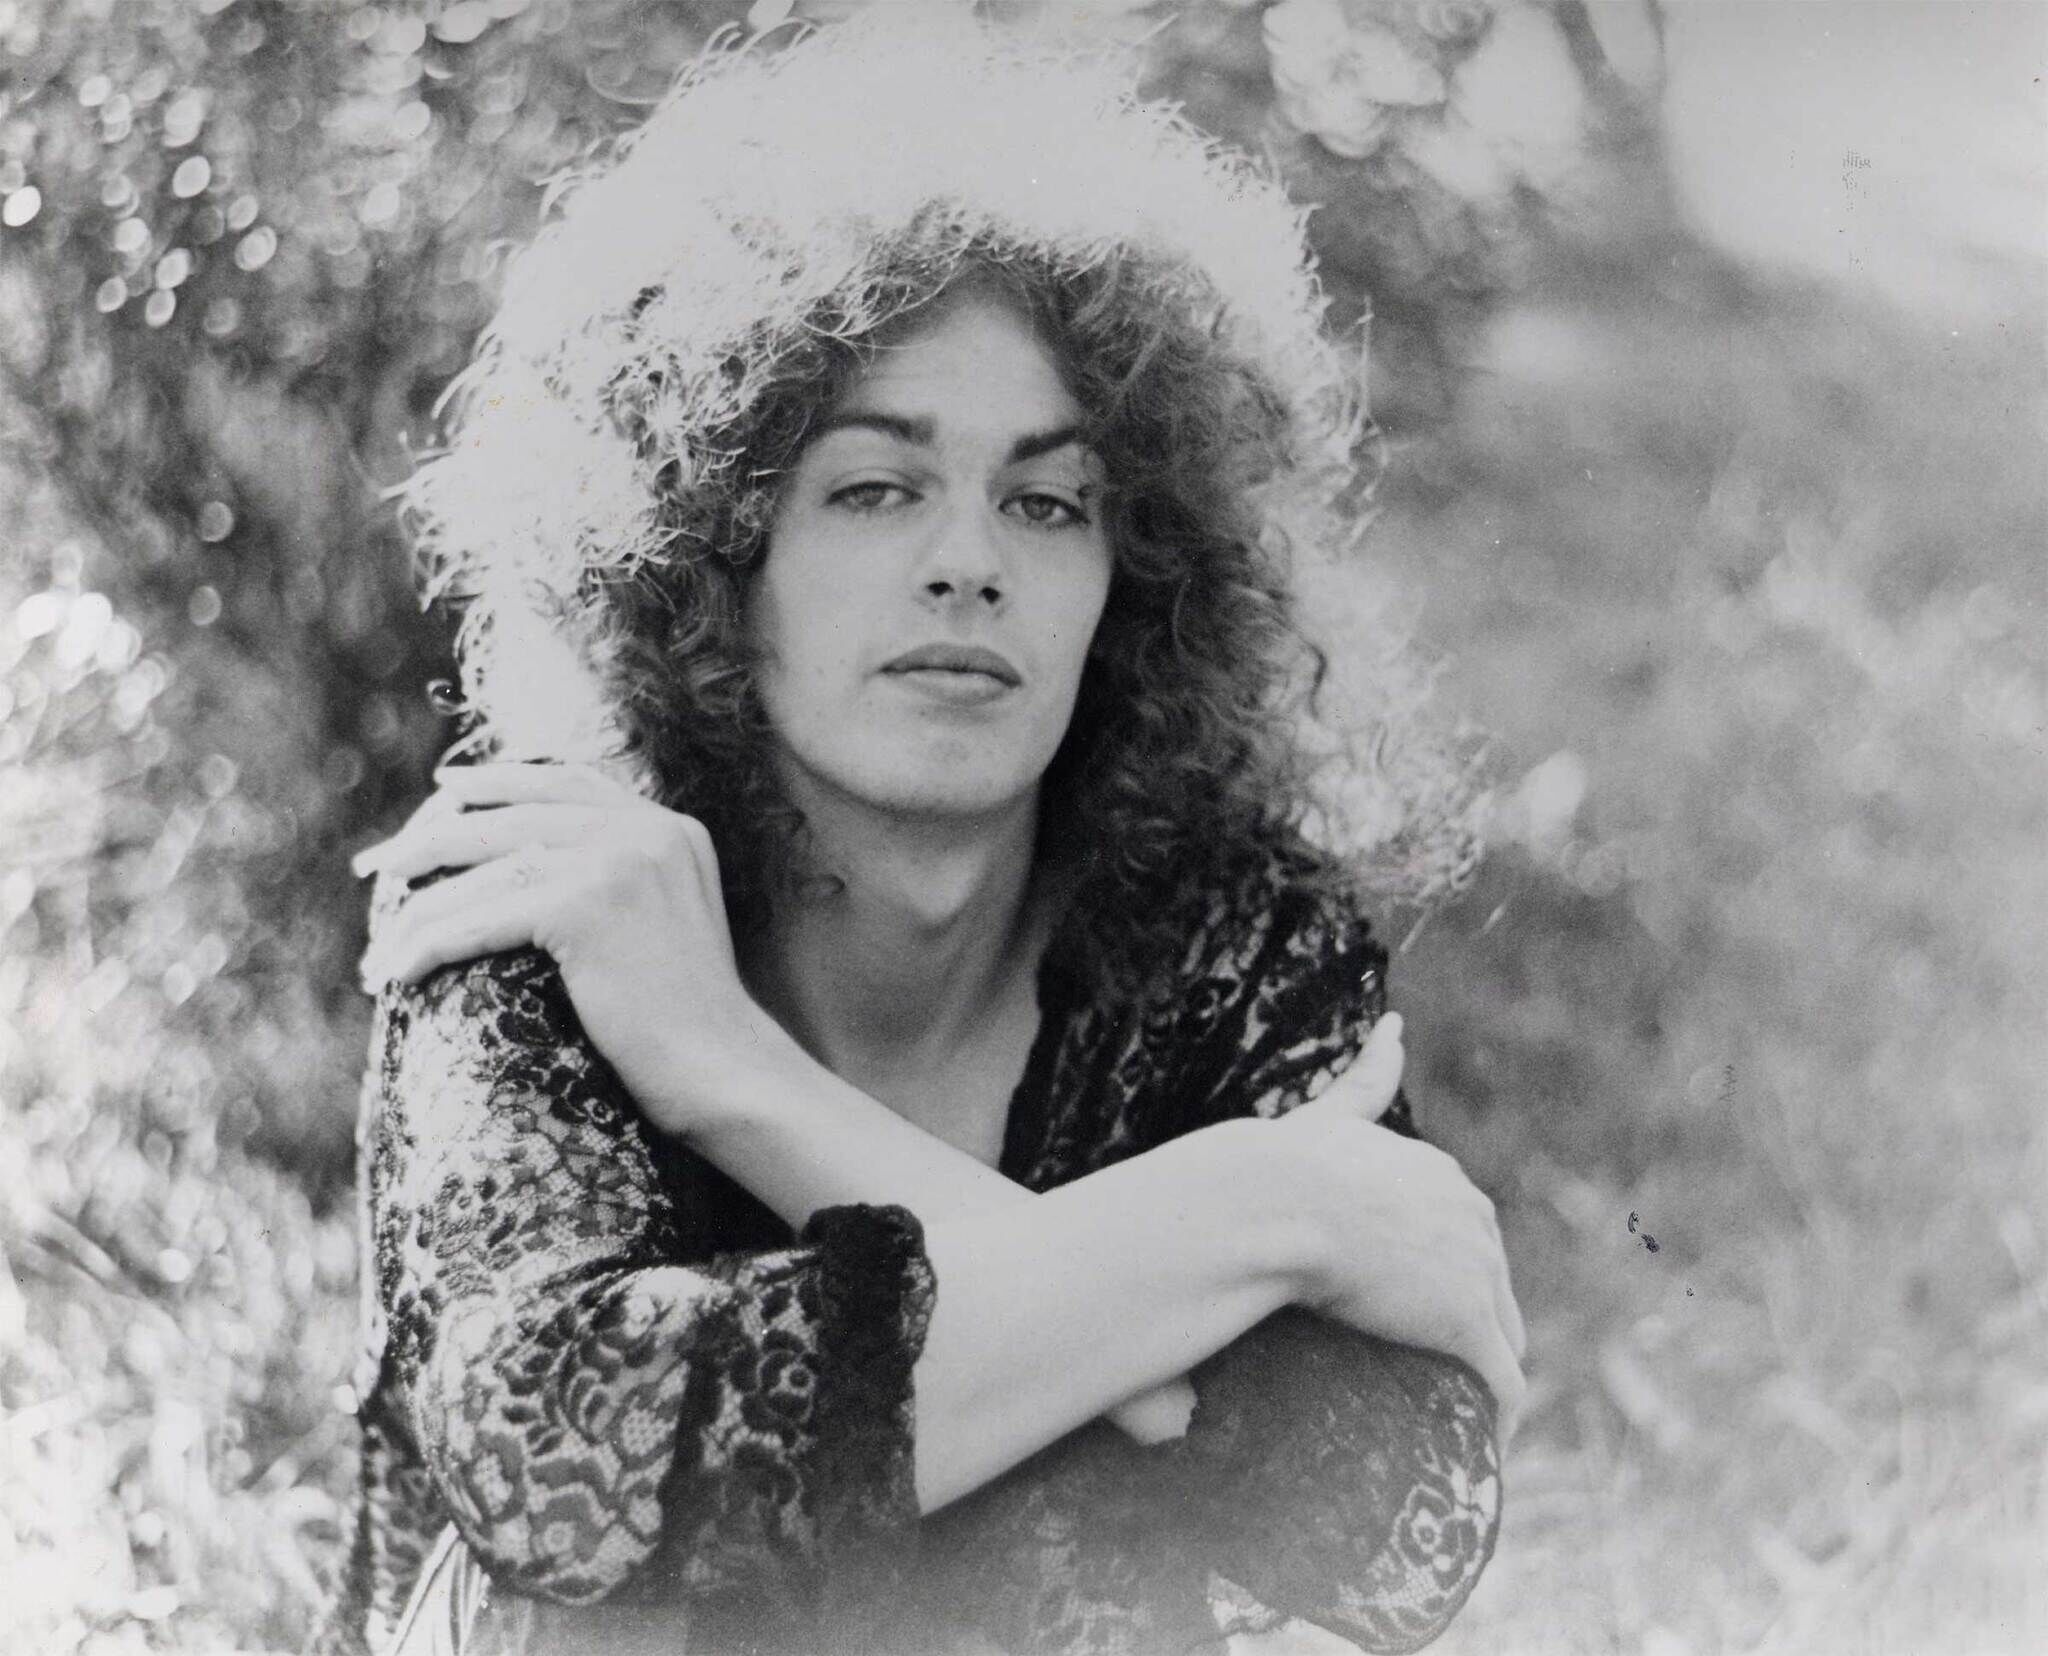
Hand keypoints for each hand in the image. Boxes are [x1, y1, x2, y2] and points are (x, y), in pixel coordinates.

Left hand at [353, 761, 795, 1136]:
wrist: (725, 1070)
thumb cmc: (689, 1025)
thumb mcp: (663, 924)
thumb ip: (618, 879)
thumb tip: (529, 872)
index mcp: (667, 827)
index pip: (564, 780)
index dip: (495, 781)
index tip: (441, 793)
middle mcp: (644, 829)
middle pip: (509, 816)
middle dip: (428, 838)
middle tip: (376, 866)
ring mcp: (617, 861)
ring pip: (483, 871)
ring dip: (416, 910)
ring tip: (378, 944)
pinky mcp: (587, 904)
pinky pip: (479, 919)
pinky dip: (427, 946)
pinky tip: (397, 973)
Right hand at [1272, 1015, 1527, 1439]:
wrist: (1277, 1199)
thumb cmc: (1286, 1163)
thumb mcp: (1335, 1113)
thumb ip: (1367, 1074)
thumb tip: (1396, 1021)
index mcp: (1443, 1177)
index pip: (1467, 1236)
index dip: (1446, 1275)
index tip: (1421, 1309)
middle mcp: (1474, 1217)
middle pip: (1492, 1287)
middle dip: (1473, 1326)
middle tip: (1435, 1369)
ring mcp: (1475, 1270)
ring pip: (1502, 1336)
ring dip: (1483, 1373)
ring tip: (1456, 1409)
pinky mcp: (1467, 1322)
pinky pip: (1498, 1384)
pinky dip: (1492, 1413)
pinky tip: (1481, 1443)